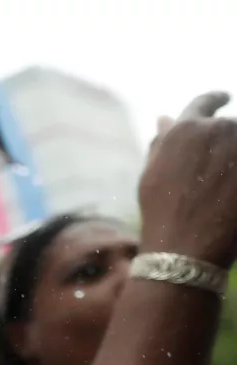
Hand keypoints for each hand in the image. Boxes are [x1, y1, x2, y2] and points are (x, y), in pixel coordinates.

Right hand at [139, 92, 236, 267]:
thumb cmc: (162, 212)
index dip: (215, 100)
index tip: (225, 99)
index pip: (206, 102)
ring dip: (235, 158)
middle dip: (226, 141)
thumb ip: (162, 142)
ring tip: (225, 185)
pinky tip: (233, 192)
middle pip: (230, 125)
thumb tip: (165, 117)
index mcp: (187, 128)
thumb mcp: (153, 174)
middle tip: (218, 167)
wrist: (186, 247)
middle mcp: (219, 130)